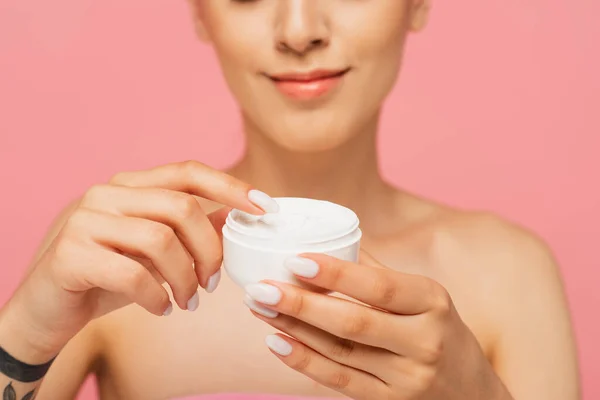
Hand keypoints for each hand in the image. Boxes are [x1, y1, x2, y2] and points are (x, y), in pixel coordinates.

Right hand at [1, 160, 276, 361]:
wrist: (45, 311)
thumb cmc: (106, 278)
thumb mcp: (153, 253)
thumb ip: (187, 231)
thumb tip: (233, 216)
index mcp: (129, 185)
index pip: (188, 172)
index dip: (231, 186)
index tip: (266, 208)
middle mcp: (106, 193)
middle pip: (182, 207)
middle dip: (209, 250)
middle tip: (213, 284)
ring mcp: (85, 219)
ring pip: (160, 239)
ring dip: (186, 278)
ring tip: (188, 301)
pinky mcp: (70, 254)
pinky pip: (132, 274)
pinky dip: (156, 296)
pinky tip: (161, 309)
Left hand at [244, 251, 512, 399]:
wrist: (474, 394)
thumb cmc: (441, 333)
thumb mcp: (426, 299)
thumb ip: (381, 274)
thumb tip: (334, 242)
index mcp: (432, 302)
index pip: (380, 286)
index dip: (336, 272)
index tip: (295, 259)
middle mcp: (424, 341)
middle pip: (353, 322)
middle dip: (301, 304)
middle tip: (260, 288)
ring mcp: (408, 378)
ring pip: (339, 351)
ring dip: (293, 329)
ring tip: (259, 307)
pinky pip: (339, 382)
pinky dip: (304, 362)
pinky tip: (277, 341)